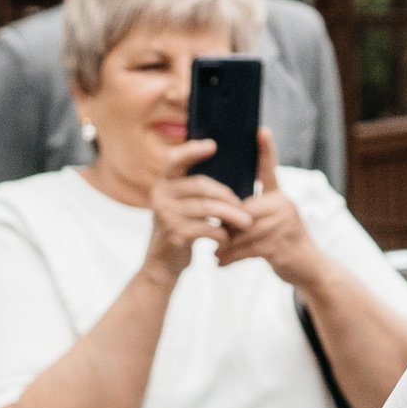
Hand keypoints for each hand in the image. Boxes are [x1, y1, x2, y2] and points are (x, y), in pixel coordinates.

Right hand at [144, 140, 251, 277]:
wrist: (163, 263)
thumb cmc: (183, 228)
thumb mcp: (183, 205)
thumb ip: (197, 189)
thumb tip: (232, 170)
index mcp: (164, 184)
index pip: (175, 161)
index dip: (192, 151)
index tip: (213, 145)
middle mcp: (160, 195)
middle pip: (201, 186)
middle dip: (227, 196)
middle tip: (244, 207)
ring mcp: (165, 215)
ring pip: (208, 208)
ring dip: (231, 215)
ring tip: (246, 222)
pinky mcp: (174, 234)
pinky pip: (206, 228)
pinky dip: (221, 233)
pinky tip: (226, 238)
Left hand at [211, 131, 325, 286]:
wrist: (310, 268)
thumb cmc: (285, 244)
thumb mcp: (272, 224)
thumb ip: (251, 215)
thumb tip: (219, 212)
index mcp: (280, 197)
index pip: (270, 170)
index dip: (266, 150)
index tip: (261, 129)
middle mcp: (284, 206)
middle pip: (242, 210)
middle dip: (225, 225)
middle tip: (211, 235)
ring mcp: (284, 226)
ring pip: (243, 231)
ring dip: (226, 245)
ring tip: (214, 252)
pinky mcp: (280, 246)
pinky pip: (247, 249)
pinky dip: (230, 257)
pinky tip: (219, 262)